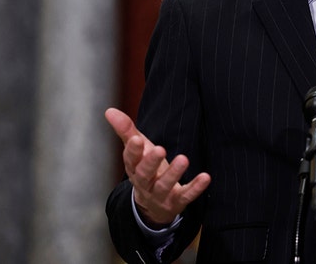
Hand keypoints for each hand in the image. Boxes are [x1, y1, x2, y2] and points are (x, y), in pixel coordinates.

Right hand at [105, 108, 210, 226]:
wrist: (153, 206)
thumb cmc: (145, 169)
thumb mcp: (137, 150)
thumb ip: (126, 131)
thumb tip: (109, 111)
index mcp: (134, 168)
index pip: (130, 160)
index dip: (133, 151)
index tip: (137, 139)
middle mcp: (145, 183)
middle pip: (145, 174)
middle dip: (151, 162)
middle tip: (160, 149)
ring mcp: (160, 195)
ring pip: (164, 186)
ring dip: (174, 174)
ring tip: (184, 159)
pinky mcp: (176, 202)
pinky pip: (185, 196)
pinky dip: (195, 188)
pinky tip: (205, 177)